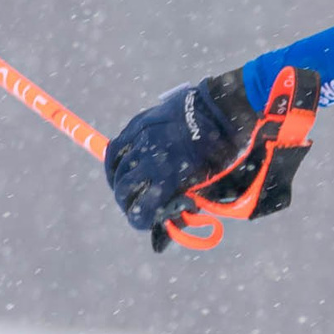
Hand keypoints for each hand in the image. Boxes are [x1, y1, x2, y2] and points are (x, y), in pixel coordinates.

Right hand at [104, 71, 257, 231]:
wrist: (218, 111)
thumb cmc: (217, 150)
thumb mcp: (205, 181)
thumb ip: (184, 198)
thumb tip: (173, 214)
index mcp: (168, 177)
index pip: (141, 209)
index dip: (140, 220)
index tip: (143, 222)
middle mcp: (149, 159)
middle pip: (123, 190)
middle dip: (126, 203)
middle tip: (133, 207)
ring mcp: (140, 139)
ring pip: (117, 169)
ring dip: (118, 183)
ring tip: (124, 189)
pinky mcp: (137, 125)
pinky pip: (116, 148)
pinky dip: (115, 162)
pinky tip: (119, 168)